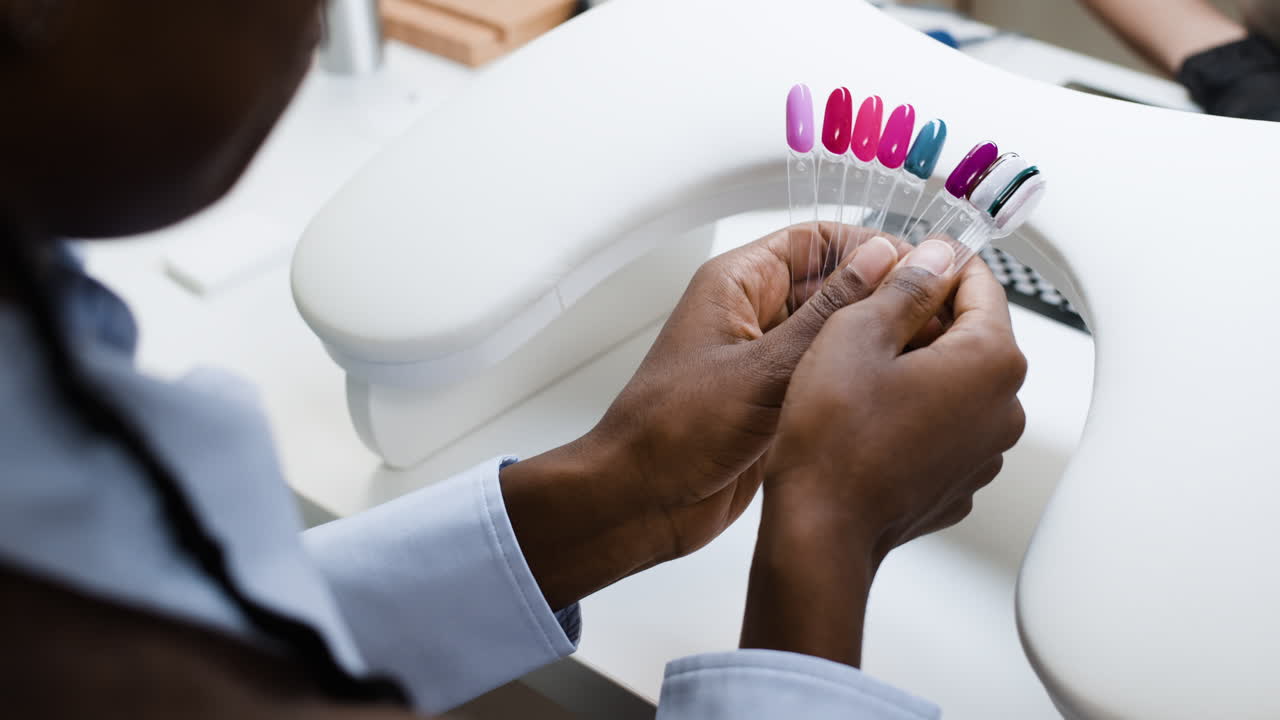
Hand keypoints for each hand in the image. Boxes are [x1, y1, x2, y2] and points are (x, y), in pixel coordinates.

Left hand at [502, 224, 906, 607]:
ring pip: (834, 335)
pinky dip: (856, 380)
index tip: (920, 267)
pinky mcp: (774, 403)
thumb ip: (827, 315)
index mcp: (738, 285)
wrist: (640, 503)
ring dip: (872, 341)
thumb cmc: (673, 431)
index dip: (870, 247)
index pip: (816, 240)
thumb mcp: (763, 368)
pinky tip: (895, 390)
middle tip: (939, 314)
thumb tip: (879, 260)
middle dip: (882, 297)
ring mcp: (765, 360)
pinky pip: (823, 377)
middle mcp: (753, 316)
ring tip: (928, 353)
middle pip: (833, 286)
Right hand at [741, 239, 1026, 665]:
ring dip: (917, 369)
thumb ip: (906, 285)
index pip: (979, 283)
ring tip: (858, 377)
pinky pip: (944, 428)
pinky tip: (868, 421)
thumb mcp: (856, 333)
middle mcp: (1004, 408)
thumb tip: (936, 255)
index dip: (934, 265)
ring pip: (957, 383)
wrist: (821, 529)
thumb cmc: (832, 439)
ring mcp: (985, 451)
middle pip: (971, 334)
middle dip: (923, 320)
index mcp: (990, 361)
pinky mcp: (960, 482)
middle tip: (863, 323)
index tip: (900, 264)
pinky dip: (914, 414)